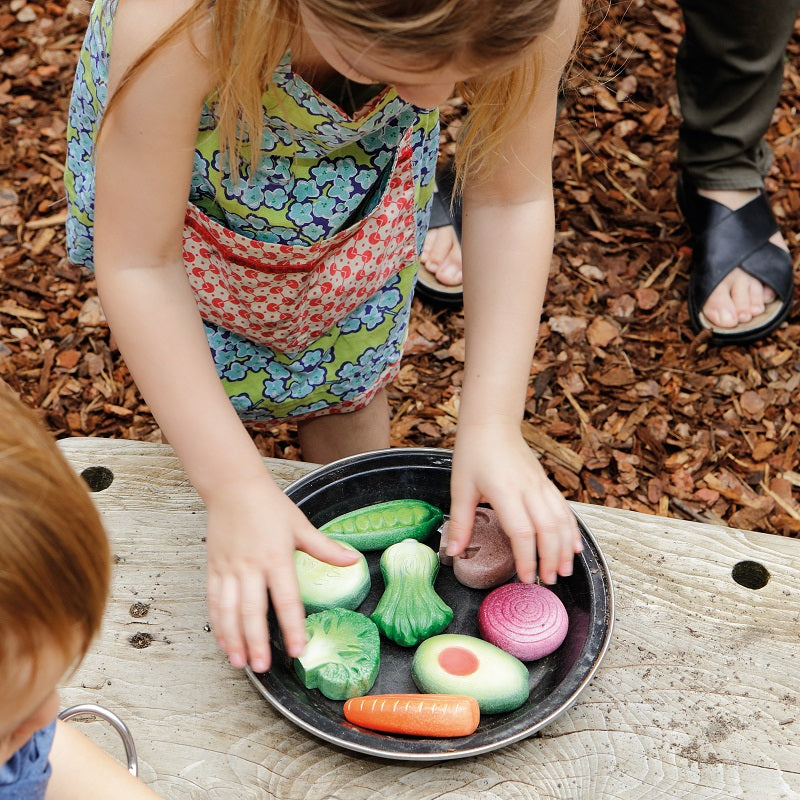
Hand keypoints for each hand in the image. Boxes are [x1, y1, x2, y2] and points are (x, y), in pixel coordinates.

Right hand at [204, 473, 359, 671]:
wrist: (233, 487)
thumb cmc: (269, 505)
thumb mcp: (300, 525)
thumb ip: (325, 548)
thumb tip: (354, 561)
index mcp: (276, 557)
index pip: (286, 599)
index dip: (292, 626)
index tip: (297, 649)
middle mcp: (251, 566)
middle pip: (253, 611)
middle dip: (257, 642)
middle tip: (263, 667)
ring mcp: (229, 568)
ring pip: (229, 610)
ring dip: (234, 638)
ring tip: (240, 662)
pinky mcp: (214, 568)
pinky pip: (214, 601)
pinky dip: (218, 623)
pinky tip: (224, 640)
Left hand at [446, 420, 581, 584]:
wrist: (492, 423)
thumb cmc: (474, 453)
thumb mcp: (460, 488)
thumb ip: (460, 523)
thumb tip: (454, 552)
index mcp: (505, 491)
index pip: (522, 531)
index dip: (526, 558)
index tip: (525, 577)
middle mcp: (528, 489)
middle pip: (548, 529)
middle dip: (551, 559)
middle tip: (548, 581)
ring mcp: (540, 485)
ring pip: (561, 520)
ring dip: (566, 548)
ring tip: (565, 571)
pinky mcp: (546, 483)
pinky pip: (564, 509)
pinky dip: (572, 530)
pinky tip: (574, 546)